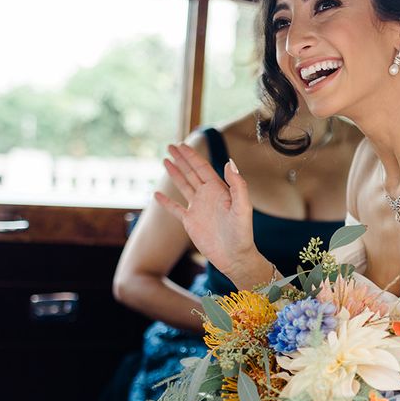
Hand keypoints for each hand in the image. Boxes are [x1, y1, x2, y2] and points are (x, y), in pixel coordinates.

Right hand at [155, 143, 257, 279]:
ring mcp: (198, 209)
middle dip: (181, 159)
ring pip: (184, 186)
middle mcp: (208, 196)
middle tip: (170, 145)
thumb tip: (228, 161)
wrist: (235, 256)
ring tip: (165, 160)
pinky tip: (156, 194)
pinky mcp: (191, 222)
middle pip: (191, 172)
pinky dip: (166, 202)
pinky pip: (175, 209)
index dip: (191, 156)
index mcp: (219, 190)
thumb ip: (238, 184)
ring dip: (175, 174)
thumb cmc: (242, 233)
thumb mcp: (243, 207)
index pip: (202, 167)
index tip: (181, 144)